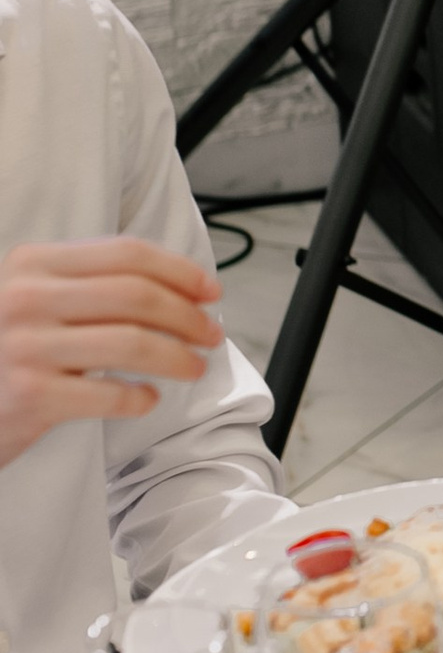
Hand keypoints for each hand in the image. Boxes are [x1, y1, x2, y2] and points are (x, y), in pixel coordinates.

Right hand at [0, 239, 225, 471]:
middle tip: (212, 334)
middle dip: (187, 315)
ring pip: (132, 343)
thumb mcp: (28, 298)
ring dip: (177, 356)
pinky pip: (109, 394)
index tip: (210, 291)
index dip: (179, 271)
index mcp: (32, 264)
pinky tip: (147, 398)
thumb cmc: (2, 350)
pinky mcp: (29, 396)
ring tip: (194, 367)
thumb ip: (84, 284)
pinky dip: (139, 397)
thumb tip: (175, 286)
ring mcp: (25, 347)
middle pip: (136, 295)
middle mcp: (26, 298)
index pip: (126, 254)